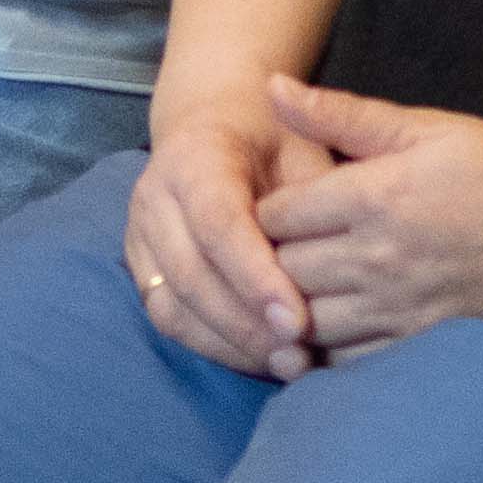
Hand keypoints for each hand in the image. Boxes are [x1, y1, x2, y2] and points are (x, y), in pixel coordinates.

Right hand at [124, 76, 323, 381]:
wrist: (219, 119)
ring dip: (229, 343)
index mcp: (194, 155)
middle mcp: (154, 196)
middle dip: (245, 323)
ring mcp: (140, 234)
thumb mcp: (308, 140)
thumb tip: (342, 254)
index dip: (255, 276)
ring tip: (286, 363)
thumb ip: (318, 192)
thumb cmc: (277, 135)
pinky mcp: (140, 267)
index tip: (298, 320)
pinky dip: (213, 345)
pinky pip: (168, 318)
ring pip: (172, 305)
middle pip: (190, 274)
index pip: (217, 224)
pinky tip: (259, 358)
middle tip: (298, 354)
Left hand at [254, 78, 482, 358]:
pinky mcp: (416, 339)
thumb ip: (342, 114)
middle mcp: (376, 257)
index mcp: (372, 195)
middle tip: (270, 248)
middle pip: (279, 270)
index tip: (272, 203)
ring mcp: (396, 305)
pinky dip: (323, 347)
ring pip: (305, 320)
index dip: (260, 208)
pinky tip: (322, 328)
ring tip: (290, 288)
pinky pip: (345, 360)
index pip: (274, 215)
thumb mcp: (425, 127)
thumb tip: (273, 87)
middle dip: (265, 260)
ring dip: (287, 306)